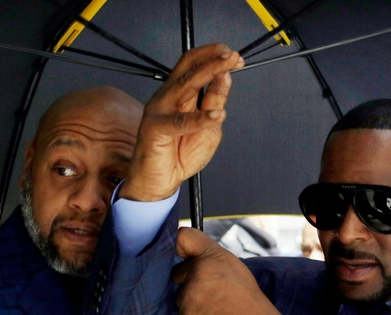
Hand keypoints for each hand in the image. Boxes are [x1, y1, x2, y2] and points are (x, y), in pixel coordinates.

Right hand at [119, 43, 244, 201]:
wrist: (160, 182)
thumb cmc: (179, 155)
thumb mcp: (208, 127)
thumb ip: (213, 103)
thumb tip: (224, 78)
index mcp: (178, 94)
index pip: (193, 65)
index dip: (214, 57)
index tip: (235, 57)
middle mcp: (167, 97)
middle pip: (189, 68)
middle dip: (213, 59)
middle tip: (233, 55)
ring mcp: (159, 111)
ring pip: (185, 86)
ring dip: (208, 74)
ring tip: (226, 69)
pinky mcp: (155, 129)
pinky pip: (180, 122)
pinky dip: (200, 118)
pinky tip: (216, 115)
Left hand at [172, 228, 304, 314]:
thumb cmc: (247, 300)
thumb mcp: (233, 268)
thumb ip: (210, 258)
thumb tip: (188, 255)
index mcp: (213, 256)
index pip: (183, 237)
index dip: (177, 245)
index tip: (180, 254)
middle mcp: (199, 270)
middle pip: (177, 272)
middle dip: (188, 282)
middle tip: (213, 293)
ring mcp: (191, 293)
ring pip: (180, 296)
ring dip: (191, 303)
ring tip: (215, 308)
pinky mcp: (186, 314)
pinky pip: (182, 314)